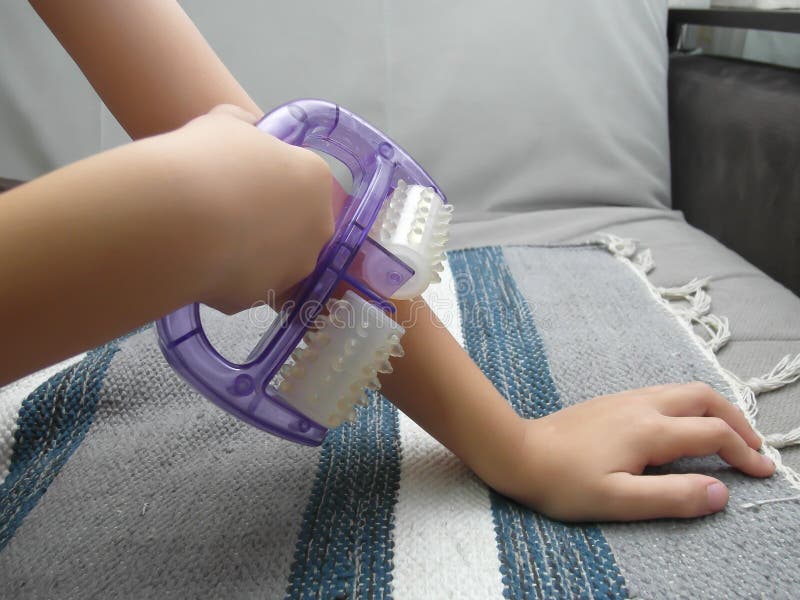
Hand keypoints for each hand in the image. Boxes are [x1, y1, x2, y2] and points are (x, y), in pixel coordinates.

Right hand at [153, 104, 334, 312]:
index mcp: (315, 179)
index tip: (241, 177)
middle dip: (267, 220)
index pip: (302, 177)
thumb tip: (245, 132)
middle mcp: (317, 228)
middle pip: (296, 223)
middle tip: (225, 209)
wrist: (179, 220)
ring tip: (206, 238)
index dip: (270, 178)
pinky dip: (225, 277)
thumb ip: (243, 128)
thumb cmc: (207, 160)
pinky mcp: (262, 298)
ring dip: (250, 251)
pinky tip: (196, 261)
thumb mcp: (224, 122)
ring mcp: (293, 268)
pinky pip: (246, 284)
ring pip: (274, 259)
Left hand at [495, 382, 774, 520]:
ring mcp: (625, 398)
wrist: (519, 452)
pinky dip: (690, 406)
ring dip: (713, 410)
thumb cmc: (564, 482)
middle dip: (737, 420)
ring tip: (727, 435)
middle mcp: (642, 405)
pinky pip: (664, 393)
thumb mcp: (618, 500)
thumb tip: (720, 492)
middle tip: (753, 448)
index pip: (713, 434)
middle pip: (705, 398)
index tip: (762, 471)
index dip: (744, 453)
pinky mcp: (612, 400)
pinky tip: (683, 425)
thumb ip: (671, 497)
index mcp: (649, 429)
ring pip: (684, 391)